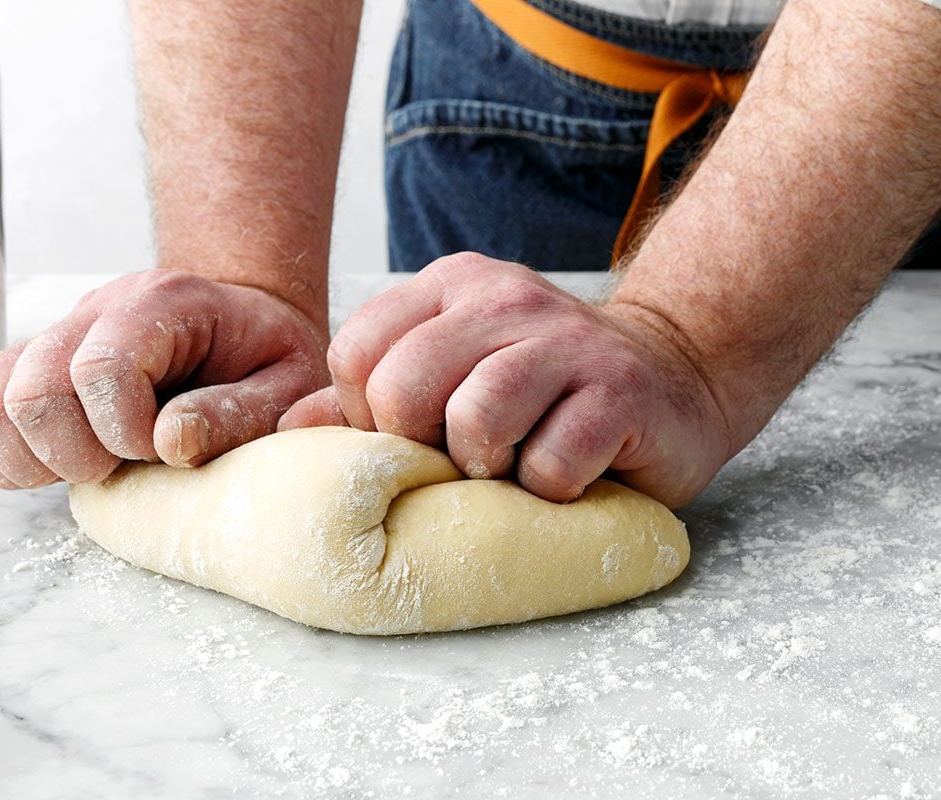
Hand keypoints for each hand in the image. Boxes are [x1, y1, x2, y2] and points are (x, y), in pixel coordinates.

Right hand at [0, 271, 327, 489]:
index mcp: (163, 304)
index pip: (102, 367)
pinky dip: (8, 454)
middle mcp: (97, 310)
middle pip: (33, 388)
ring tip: (93, 468)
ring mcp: (59, 336)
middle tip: (126, 465)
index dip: (124, 430)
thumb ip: (242, 414)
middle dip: (76, 453)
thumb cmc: (269, 359)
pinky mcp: (35, 367)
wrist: (243, 324)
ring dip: (35, 457)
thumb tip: (170, 443)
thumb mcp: (290, 384)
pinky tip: (60, 466)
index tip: (163, 451)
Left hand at [281, 253, 734, 507]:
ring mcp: (566, 339)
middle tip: (462, 455)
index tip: (413, 434)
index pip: (355, 353)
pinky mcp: (620, 391)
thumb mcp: (450, 373)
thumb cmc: (542, 390)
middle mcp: (504, 299)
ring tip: (513, 461)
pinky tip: (568, 470)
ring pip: (475, 421)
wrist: (671, 377)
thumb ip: (370, 395)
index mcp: (451, 286)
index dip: (367, 416)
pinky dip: (548, 488)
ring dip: (486, 466)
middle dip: (421, 445)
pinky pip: (548, 465)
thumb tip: (289, 428)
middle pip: (402, 389)